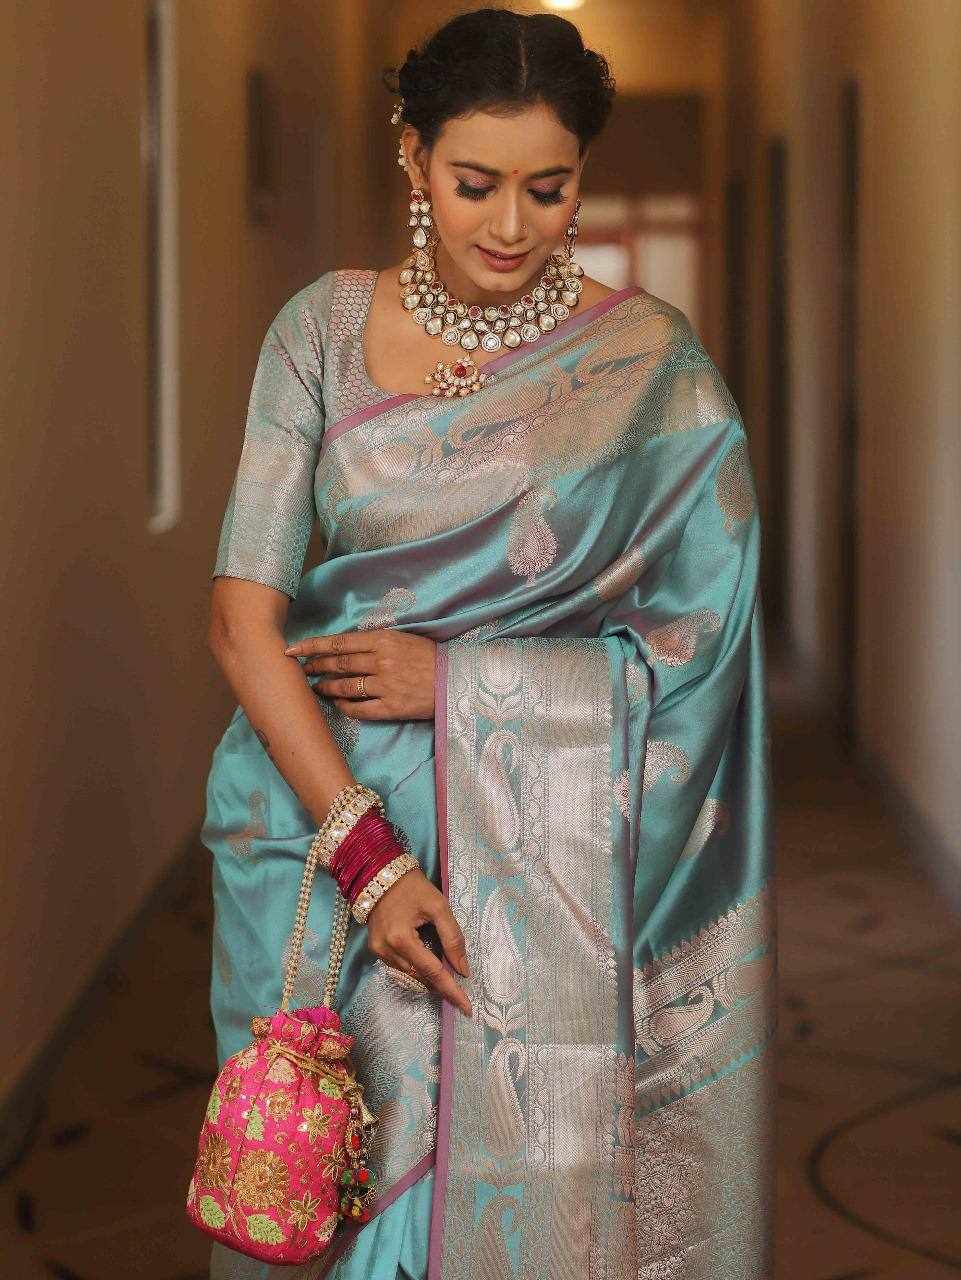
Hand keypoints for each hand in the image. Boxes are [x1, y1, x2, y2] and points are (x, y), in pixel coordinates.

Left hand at [283, 629, 435, 719]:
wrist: (457, 680)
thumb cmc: (429, 657)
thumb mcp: (403, 639)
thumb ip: (374, 642)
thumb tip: (344, 646)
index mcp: (383, 640)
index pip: (338, 643)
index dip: (312, 646)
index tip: (292, 649)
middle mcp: (381, 661)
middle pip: (337, 664)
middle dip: (314, 667)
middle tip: (300, 670)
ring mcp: (386, 685)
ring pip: (345, 686)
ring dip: (325, 686)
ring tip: (314, 687)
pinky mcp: (391, 707)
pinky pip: (359, 708)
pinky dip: (344, 705)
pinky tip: (336, 702)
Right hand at [364, 867, 472, 1016]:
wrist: (380, 874)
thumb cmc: (413, 887)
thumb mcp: (439, 906)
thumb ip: (452, 938)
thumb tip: (463, 969)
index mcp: (401, 939)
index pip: (432, 972)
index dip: (451, 990)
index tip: (467, 1008)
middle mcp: (386, 950)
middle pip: (420, 977)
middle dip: (441, 985)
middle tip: (461, 992)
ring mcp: (378, 951)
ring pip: (410, 974)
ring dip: (429, 977)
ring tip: (447, 978)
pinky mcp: (375, 949)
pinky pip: (400, 967)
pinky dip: (417, 968)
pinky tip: (428, 964)